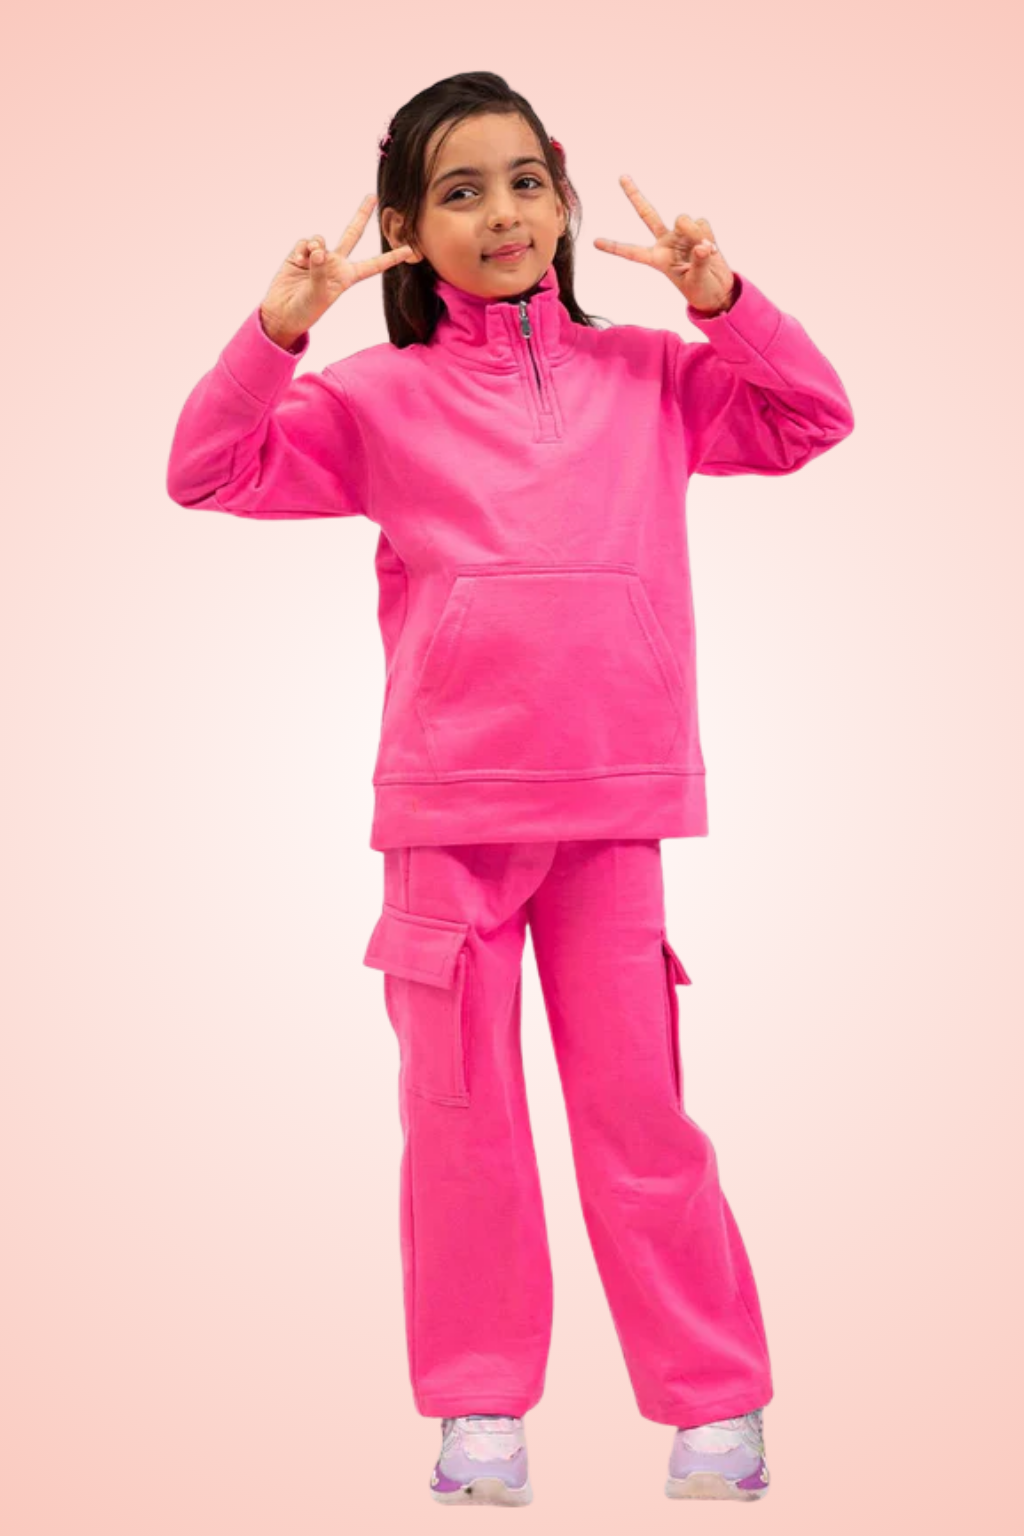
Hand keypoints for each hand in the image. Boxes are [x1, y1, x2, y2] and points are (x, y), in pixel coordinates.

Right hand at [260, 194, 414, 342]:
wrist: (282, 311)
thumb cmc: (305, 310)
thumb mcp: (318, 295)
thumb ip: (320, 271)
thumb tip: (318, 250)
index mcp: (347, 277)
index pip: (374, 265)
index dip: (391, 258)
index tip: (410, 250)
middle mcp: (336, 264)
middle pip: (352, 234)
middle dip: (361, 215)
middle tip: (373, 196)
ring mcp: (319, 257)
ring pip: (321, 239)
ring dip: (315, 245)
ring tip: (309, 261)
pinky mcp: (301, 254)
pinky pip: (305, 242)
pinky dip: (301, 250)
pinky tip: (297, 262)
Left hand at [594, 174, 735, 314]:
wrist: (718, 288)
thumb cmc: (701, 290)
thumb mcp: (697, 282)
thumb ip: (698, 263)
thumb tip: (702, 246)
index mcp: (657, 259)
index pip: (632, 252)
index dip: (614, 247)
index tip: (595, 242)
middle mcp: (666, 242)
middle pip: (647, 214)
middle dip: (634, 195)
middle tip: (621, 176)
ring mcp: (681, 234)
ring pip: (683, 219)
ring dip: (695, 233)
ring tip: (704, 253)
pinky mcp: (698, 229)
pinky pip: (702, 222)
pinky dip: (708, 234)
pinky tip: (711, 249)